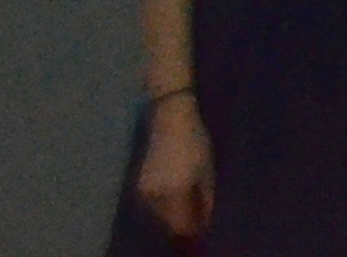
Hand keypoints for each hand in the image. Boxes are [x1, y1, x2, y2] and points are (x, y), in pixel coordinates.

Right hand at [130, 101, 210, 237]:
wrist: (170, 119)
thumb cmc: (195, 141)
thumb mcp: (207, 170)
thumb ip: (206, 198)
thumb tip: (205, 219)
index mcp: (173, 193)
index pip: (181, 225)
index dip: (193, 227)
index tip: (204, 223)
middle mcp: (154, 197)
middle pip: (169, 223)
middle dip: (184, 220)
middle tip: (199, 210)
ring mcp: (144, 192)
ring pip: (160, 215)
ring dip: (174, 213)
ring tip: (189, 199)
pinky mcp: (139, 185)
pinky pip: (154, 204)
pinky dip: (165, 204)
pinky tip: (177, 193)